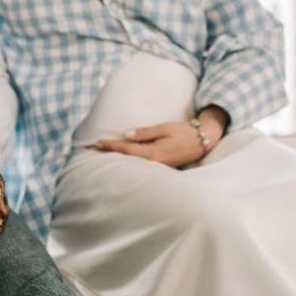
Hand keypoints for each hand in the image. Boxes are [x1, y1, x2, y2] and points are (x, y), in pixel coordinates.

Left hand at [92, 109, 227, 167]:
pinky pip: (141, 164)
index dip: (111, 146)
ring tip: (102, 154)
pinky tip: (121, 159)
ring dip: (118, 157)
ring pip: (133, 163)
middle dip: (110, 153)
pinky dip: (129, 161)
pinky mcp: (161, 167)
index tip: (97, 143)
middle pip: (127, 158)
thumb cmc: (184, 132)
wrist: (203, 141)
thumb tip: (127, 135)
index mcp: (154, 152)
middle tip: (91, 149)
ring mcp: (158, 167)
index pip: (127, 149)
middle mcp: (154, 162)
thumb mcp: (164, 128)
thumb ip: (145, 133)